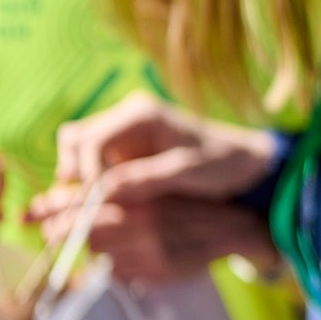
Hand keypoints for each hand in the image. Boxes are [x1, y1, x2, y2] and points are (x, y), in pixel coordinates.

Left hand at [32, 192, 279, 284]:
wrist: (237, 227)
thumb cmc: (190, 204)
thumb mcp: (156, 187)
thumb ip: (118, 193)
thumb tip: (68, 200)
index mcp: (143, 197)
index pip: (84, 202)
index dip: (53, 207)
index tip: (33, 212)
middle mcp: (145, 224)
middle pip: (82, 231)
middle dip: (64, 231)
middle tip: (56, 230)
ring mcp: (150, 252)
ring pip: (97, 252)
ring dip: (94, 247)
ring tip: (110, 238)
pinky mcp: (157, 273)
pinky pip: (119, 271)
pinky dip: (117, 264)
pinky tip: (132, 254)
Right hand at [38, 93, 275, 210]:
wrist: (246, 163)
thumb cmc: (224, 162)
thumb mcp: (189, 171)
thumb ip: (147, 178)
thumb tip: (103, 190)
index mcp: (142, 113)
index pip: (91, 139)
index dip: (86, 171)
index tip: (95, 200)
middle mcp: (127, 118)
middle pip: (74, 139)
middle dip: (74, 171)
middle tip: (86, 204)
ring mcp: (123, 135)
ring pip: (77, 152)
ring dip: (79, 178)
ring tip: (94, 206)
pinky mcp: (124, 152)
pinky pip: (92, 165)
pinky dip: (90, 183)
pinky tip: (104, 204)